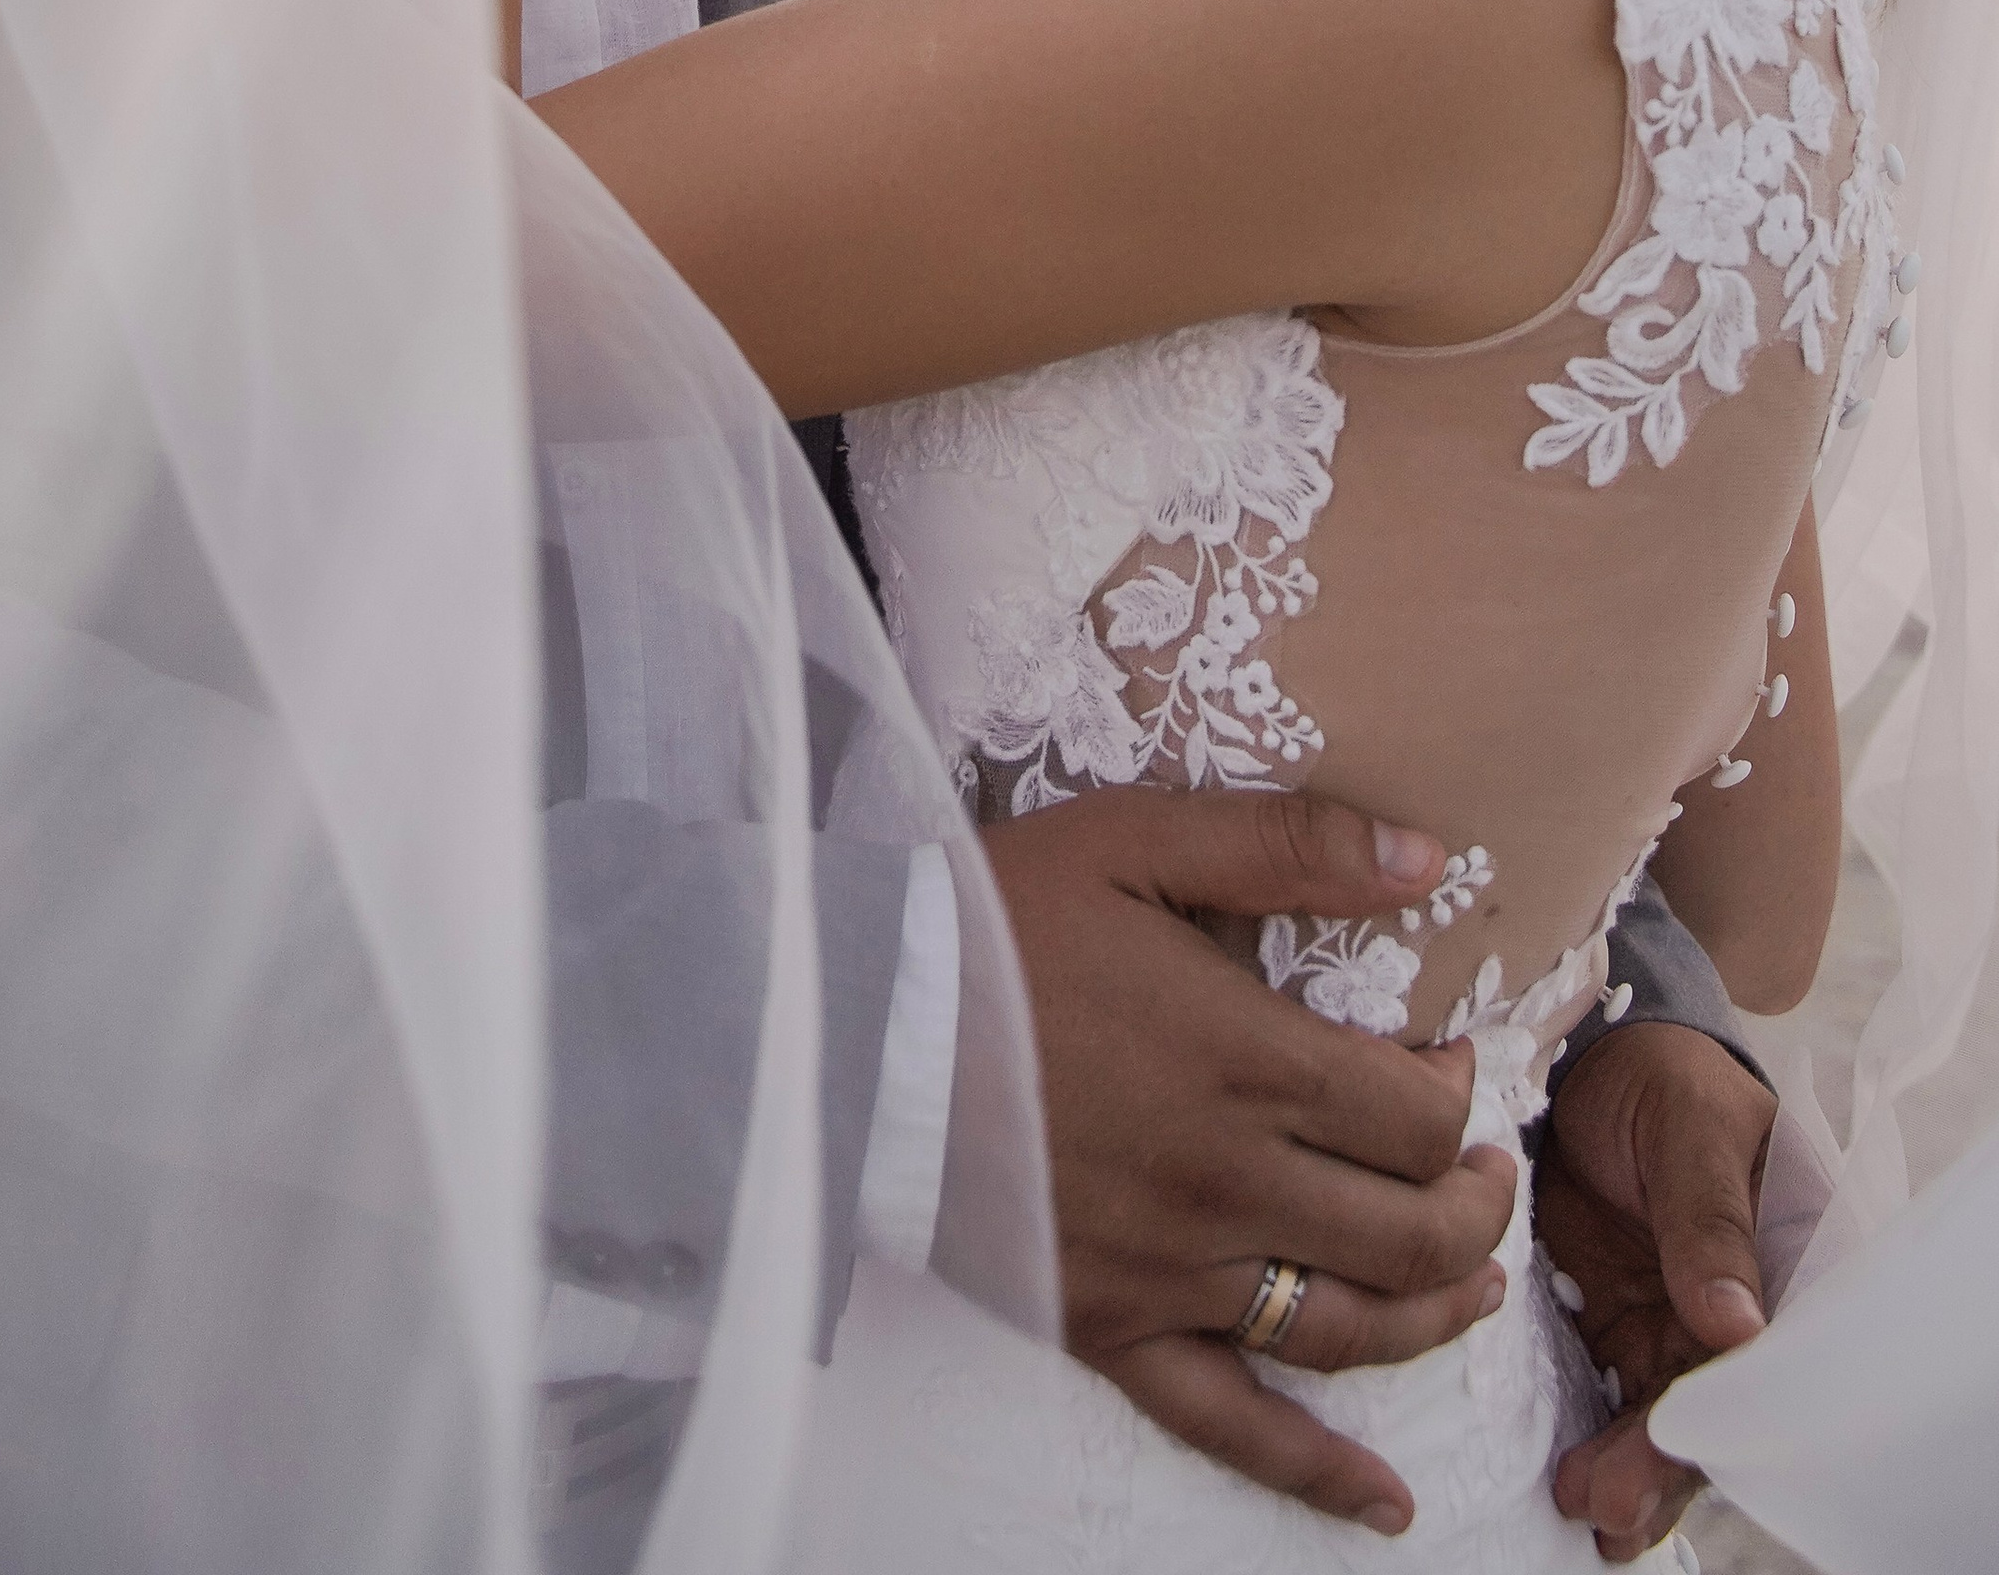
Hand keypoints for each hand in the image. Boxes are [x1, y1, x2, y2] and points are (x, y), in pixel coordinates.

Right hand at [982, 790, 1516, 1538]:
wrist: (857, 1021)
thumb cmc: (996, 920)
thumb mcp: (1137, 838)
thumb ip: (1285, 846)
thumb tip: (1425, 856)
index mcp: (1249, 1064)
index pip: (1418, 1117)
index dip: (1458, 1096)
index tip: (1443, 1067)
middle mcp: (1232, 1184)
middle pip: (1415, 1231)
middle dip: (1478, 1205)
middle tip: (1485, 1173)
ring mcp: (1176, 1271)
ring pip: (1353, 1327)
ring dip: (1440, 1312)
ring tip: (1477, 1283)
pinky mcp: (1113, 1330)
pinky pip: (1230, 1424)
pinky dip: (1316, 1474)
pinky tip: (1382, 1504)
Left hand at [1539, 1022, 1773, 1562]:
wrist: (1591, 1054)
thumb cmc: (1663, 1073)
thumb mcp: (1690, 1124)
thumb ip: (1707, 1217)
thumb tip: (1737, 1325)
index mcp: (1782, 1258)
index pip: (1766, 1352)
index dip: (1726, 1411)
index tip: (1673, 1447)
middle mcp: (1735, 1304)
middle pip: (1711, 1401)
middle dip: (1663, 1462)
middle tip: (1610, 1504)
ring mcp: (1674, 1318)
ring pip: (1662, 1416)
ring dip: (1630, 1471)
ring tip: (1590, 1512)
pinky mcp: (1618, 1322)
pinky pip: (1616, 1395)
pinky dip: (1601, 1444)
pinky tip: (1578, 1493)